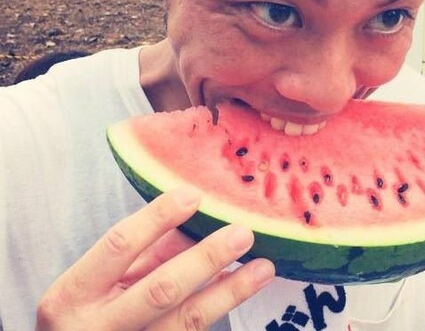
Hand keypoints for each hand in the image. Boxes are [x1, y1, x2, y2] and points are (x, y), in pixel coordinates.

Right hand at [36, 187, 274, 329]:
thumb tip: (198, 218)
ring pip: (186, 321)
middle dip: (206, 259)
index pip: (119, 245)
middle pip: (161, 289)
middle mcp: (95, 328)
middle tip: (243, 233)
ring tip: (264, 267)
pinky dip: (220, 310)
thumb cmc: (87, 311)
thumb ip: (146, 250)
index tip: (194, 195)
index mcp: (72, 294)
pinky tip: (243, 288)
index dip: (157, 218)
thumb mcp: (101, 279)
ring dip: (230, 291)